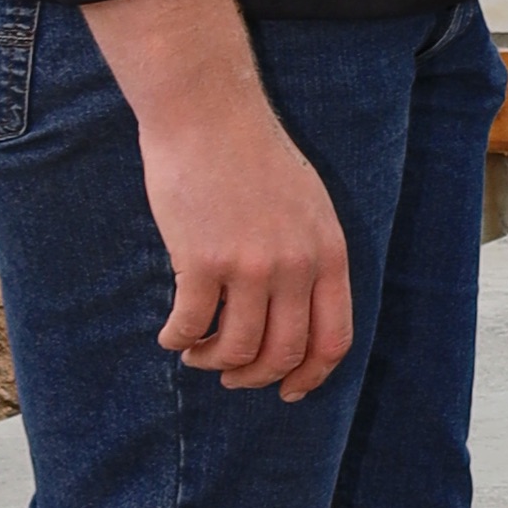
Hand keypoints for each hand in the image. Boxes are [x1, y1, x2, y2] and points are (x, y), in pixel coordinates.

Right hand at [79, 0, 354, 400]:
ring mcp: (251, 265)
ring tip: (197, 354)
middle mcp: (297, 266)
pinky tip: (172, 335)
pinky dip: (178, 340)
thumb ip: (309, 258)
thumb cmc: (256, 157)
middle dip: (255, 377)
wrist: (211, 115)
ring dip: (212, 362)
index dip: (311, 376)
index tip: (287, 392)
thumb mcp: (309, 206)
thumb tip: (296, 315)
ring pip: (236, 349)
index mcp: (330, 253)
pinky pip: (191, 326)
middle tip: (230, 375)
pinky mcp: (202, 261)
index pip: (334, 339)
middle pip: (284, 353)